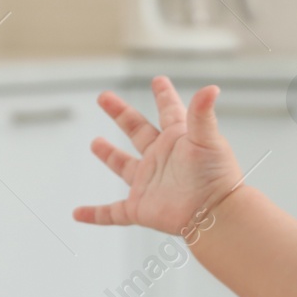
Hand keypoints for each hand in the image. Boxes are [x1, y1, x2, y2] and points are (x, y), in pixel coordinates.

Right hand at [73, 76, 244, 237]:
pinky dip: (96, 214)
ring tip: (96, 143)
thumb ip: (202, 113)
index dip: (163, 96)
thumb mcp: (208, 140)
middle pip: (137, 131)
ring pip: (125, 166)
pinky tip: (79, 213)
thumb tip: (211, 88)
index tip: (158, 81)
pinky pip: (113, 213)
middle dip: (121, 114)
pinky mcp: (141, 208)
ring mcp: (150, 183)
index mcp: (178, 140)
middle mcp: (162, 159)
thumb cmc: (217, 178)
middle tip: (105, 98)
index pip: (169, 111)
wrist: (216, 215)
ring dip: (110, 156)